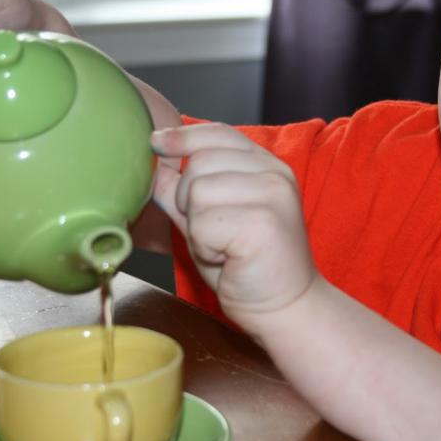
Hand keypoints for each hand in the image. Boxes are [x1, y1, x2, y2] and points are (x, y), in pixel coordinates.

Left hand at [150, 123, 317, 328]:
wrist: (285, 308)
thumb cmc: (247, 265)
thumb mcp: (209, 219)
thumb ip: (184, 192)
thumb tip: (155, 166)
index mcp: (267, 166)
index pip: (218, 133)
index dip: (182, 137)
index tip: (156, 143)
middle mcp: (275, 174)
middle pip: (198, 164)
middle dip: (188, 201)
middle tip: (214, 233)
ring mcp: (272, 195)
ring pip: (197, 192)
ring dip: (197, 227)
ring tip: (222, 246)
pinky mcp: (263, 223)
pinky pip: (202, 224)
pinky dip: (204, 247)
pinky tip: (227, 258)